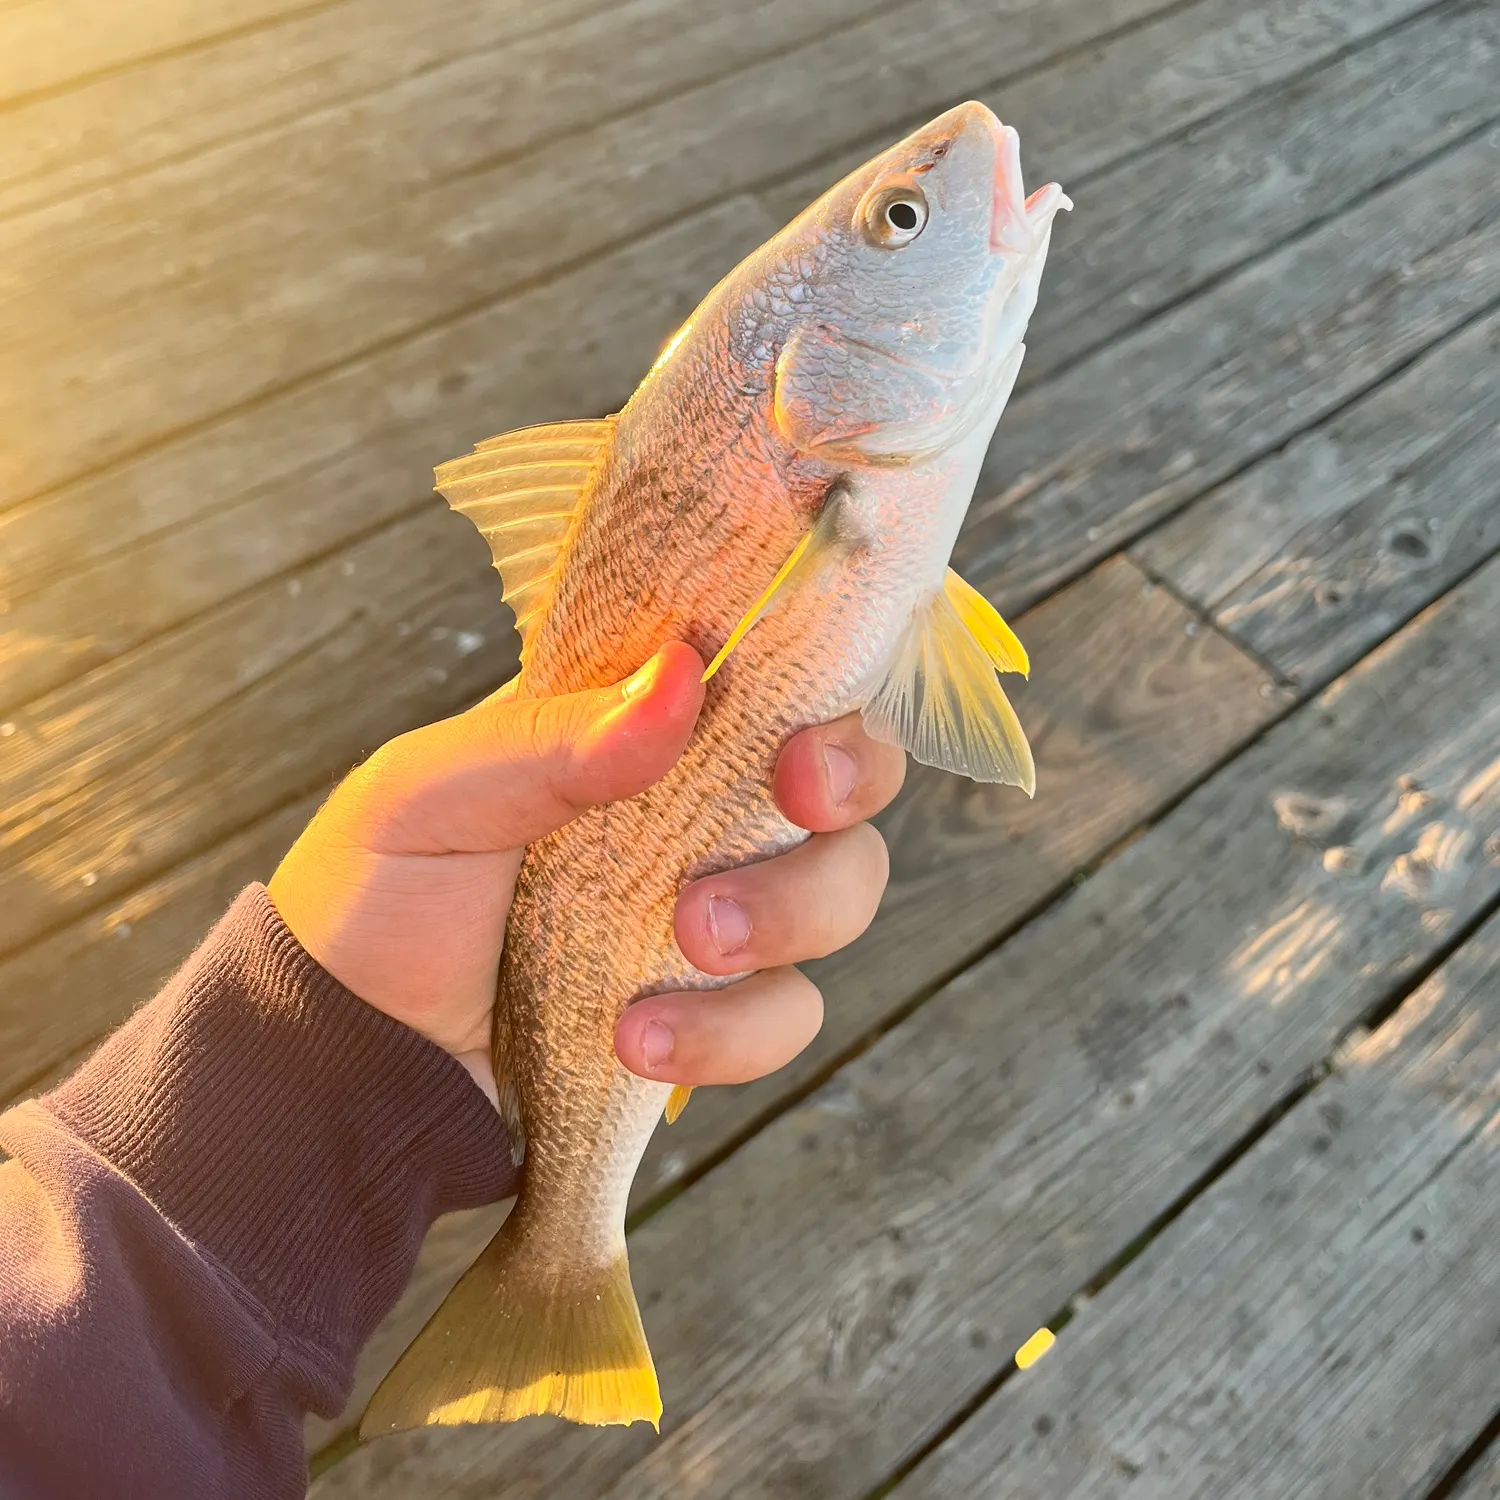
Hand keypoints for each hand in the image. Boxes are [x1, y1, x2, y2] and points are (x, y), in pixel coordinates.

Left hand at [267, 642, 905, 1106]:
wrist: (344, 1059)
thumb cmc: (373, 898)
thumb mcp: (429, 795)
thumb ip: (551, 738)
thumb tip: (680, 676)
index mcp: (639, 732)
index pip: (772, 679)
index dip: (824, 690)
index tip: (800, 733)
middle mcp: (698, 814)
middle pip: (844, 780)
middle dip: (846, 788)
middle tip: (795, 805)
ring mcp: (712, 915)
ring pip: (841, 894)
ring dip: (788, 915)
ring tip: (685, 942)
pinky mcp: (708, 1016)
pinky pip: (783, 1016)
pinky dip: (728, 1032)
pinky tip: (636, 1038)